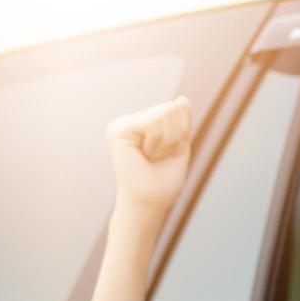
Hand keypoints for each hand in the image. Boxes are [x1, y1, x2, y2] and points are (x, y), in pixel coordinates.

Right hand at [105, 97, 192, 212]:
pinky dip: (158, 142)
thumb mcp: (180, 144)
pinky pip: (153, 123)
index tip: (166, 154)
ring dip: (167, 141)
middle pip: (171, 109)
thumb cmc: (164, 180)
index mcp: (143, 124)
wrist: (150, 201)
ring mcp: (121, 124)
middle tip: (159, 157)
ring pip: (165, 113)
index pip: (176, 109)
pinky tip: (145, 155)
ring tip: (152, 158)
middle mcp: (129, 121)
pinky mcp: (117, 130)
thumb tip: (182, 99)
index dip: (182, 133)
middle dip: (175, 136)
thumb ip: (181, 121)